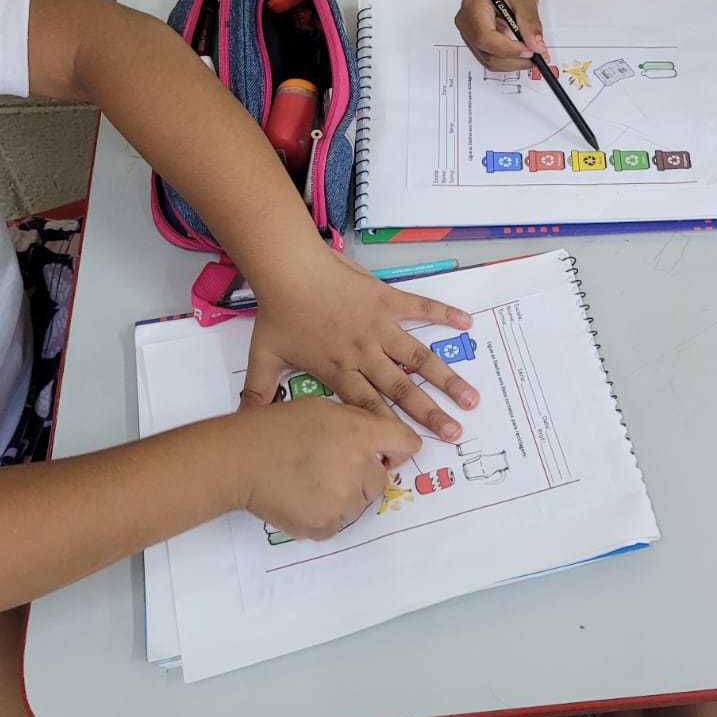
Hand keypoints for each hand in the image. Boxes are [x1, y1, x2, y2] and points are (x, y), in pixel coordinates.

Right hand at [232, 398, 419, 539]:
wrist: (240, 460)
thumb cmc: (277, 428)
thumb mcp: (323, 408)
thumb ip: (357, 423)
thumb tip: (376, 442)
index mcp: (361, 434)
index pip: (406, 444)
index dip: (398, 449)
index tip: (387, 455)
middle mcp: (359, 468)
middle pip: (380, 481)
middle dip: (363, 476)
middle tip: (331, 468)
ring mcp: (343, 500)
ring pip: (358, 504)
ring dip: (343, 497)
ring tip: (311, 482)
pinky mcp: (325, 524)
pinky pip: (337, 524)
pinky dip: (324, 516)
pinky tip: (302, 499)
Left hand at [238, 246, 479, 439]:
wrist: (289, 268)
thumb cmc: (278, 312)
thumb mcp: (263, 356)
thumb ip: (258, 393)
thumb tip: (244, 423)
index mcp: (339, 370)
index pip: (369, 407)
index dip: (392, 428)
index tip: (415, 448)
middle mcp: (365, 353)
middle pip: (402, 389)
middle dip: (430, 413)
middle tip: (456, 433)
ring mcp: (380, 326)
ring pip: (419, 356)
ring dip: (447, 377)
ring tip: (472, 396)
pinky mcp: (388, 299)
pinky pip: (421, 307)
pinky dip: (444, 313)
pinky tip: (467, 324)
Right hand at [454, 0, 548, 71]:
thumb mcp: (525, 0)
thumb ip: (530, 24)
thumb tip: (536, 46)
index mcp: (473, 6)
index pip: (484, 36)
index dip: (508, 49)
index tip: (529, 51)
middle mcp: (466, 22)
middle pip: (486, 52)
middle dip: (513, 59)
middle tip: (536, 55)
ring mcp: (470, 34)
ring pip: (489, 60)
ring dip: (513, 62)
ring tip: (532, 52)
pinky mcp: (477, 42)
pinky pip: (492, 58)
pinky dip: (510, 60)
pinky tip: (522, 51)